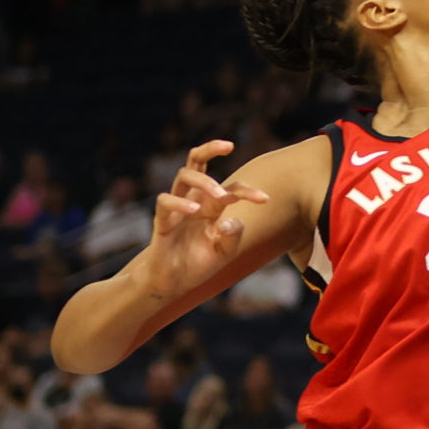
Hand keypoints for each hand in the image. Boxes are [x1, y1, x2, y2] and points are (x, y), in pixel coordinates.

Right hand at [136, 141, 267, 300]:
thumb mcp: (223, 252)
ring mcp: (177, 208)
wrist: (172, 282)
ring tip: (220, 197)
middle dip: (211, 148)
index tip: (265, 199)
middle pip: (197, 161)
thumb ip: (232, 236)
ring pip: (184, 175)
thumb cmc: (197, 263)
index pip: (230, 188)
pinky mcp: (162, 221)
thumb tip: (230, 221)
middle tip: (229, 145)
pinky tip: (195, 210)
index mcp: (211, 205)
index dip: (248, 191)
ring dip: (204, 181)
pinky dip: (180, 203)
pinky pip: (165, 202)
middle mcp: (194, 199)